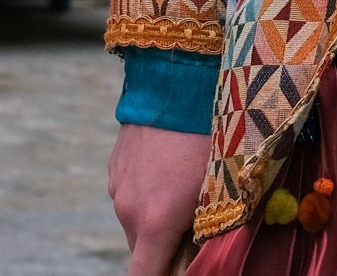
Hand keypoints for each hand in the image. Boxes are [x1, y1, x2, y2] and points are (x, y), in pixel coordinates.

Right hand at [108, 122, 208, 275]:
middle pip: (143, 250)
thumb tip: (199, 254)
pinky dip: (150, 191)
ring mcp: (117, 186)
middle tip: (196, 223)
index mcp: (155, 222)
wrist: (180, 79)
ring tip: (188, 184)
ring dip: (158, 216)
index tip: (179, 271)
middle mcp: (128, 210)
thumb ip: (206, 230)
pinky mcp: (115, 166)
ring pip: (137, 219)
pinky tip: (174, 165)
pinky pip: (132, 193)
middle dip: (167, 246)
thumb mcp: (222, 187)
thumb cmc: (213, 135)